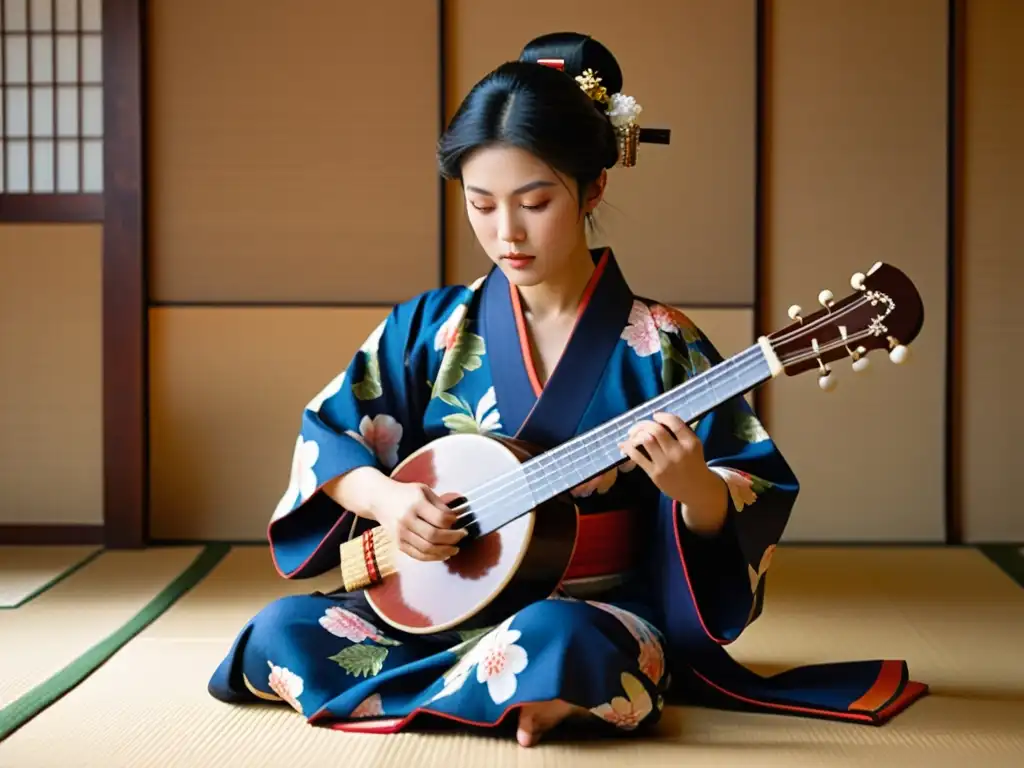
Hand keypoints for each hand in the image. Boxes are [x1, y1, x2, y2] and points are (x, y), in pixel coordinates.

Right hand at [369, 479, 466, 561]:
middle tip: (462, 536)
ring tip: (455, 549)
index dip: (453, 522)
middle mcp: (407, 519)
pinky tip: (443, 554)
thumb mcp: (423, 490)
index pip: (440, 518)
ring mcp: (401, 533)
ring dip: (445, 551)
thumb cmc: (406, 494)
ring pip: (426, 549)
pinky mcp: (398, 544)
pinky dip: (433, 557)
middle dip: (452, 539)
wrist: (379, 499)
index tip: (459, 521)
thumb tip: (456, 519)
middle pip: (434, 536)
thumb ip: (439, 504)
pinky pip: (417, 555)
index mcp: (416, 503)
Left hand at [618, 412, 726, 533]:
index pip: (674, 423)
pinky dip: (628, 448)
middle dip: (644, 424)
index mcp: (690, 443)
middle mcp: (678, 452)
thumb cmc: (692, 463)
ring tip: (632, 434)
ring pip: (646, 440)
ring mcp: (666, 464)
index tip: (656, 415)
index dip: (662, 416)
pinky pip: (637, 457)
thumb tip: (658, 419)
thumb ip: (680, 433)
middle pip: (656, 430)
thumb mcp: (693, 446)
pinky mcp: (655, 474)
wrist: (696, 489)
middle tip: (639, 426)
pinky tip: (624, 444)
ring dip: (636, 434)